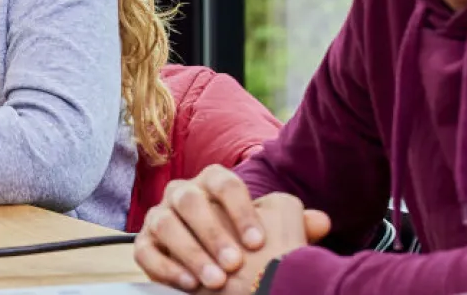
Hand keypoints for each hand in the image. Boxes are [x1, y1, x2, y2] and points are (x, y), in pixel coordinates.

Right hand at [132, 166, 328, 291]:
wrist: (227, 267)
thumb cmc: (251, 245)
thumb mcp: (276, 232)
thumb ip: (298, 224)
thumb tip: (321, 222)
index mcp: (212, 182)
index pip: (223, 182)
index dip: (240, 210)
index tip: (258, 241)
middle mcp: (182, 194)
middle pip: (190, 201)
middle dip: (212, 232)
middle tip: (234, 263)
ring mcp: (159, 217)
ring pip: (165, 223)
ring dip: (190, 252)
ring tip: (215, 280)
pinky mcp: (145, 244)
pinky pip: (146, 251)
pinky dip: (166, 267)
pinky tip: (190, 284)